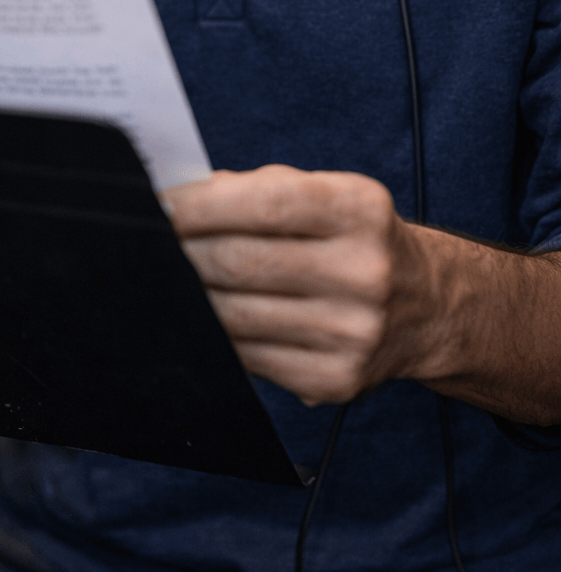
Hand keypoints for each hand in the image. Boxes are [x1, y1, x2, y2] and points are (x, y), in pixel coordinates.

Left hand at [163, 165, 437, 406]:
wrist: (425, 305)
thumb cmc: (348, 236)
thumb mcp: (321, 193)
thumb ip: (252, 190)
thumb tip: (175, 196)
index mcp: (359, 209)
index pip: (264, 203)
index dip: (199, 205)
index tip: (155, 203)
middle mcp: (364, 272)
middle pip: (240, 262)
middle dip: (181, 252)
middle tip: (146, 242)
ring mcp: (352, 333)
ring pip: (236, 316)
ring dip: (189, 296)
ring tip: (166, 278)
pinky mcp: (336, 381)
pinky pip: (249, 358)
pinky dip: (216, 335)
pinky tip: (202, 316)